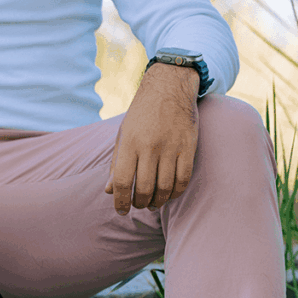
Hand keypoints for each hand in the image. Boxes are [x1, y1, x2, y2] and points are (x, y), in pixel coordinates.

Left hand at [105, 62, 200, 214]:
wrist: (169, 87)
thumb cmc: (141, 114)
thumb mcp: (123, 135)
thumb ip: (115, 164)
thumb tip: (109, 191)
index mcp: (129, 143)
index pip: (122, 181)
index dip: (120, 201)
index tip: (121, 210)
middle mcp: (149, 146)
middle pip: (143, 188)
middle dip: (139, 203)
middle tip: (138, 205)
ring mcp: (170, 147)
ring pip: (164, 187)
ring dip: (157, 201)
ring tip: (152, 204)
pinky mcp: (188, 147)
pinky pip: (183, 178)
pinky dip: (176, 192)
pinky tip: (169, 195)